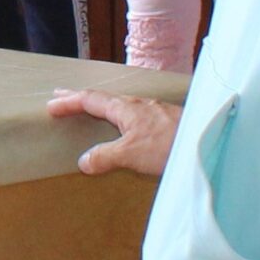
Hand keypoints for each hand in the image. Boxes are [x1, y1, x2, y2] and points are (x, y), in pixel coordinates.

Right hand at [46, 89, 180, 177]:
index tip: (51, 106)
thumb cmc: (170, 145)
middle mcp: (140, 105)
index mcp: (126, 108)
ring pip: (123, 106)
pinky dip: (122, 117)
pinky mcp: (168, 122)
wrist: (209, 144)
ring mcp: (156, 112)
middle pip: (105, 98)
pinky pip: (137, 115)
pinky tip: (130, 127)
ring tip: (94, 112)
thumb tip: (84, 161)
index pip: (91, 99)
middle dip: (82, 99)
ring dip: (104, 107)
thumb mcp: (131, 154)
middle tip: (63, 97)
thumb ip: (105, 157)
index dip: (70, 102)